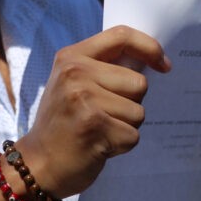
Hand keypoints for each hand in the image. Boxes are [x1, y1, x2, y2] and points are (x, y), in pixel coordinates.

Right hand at [19, 25, 170, 197]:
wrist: (37, 164)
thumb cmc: (62, 124)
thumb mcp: (72, 84)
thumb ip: (103, 69)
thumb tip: (150, 62)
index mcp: (71, 57)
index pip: (121, 36)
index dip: (149, 47)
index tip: (163, 64)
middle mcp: (75, 74)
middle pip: (138, 82)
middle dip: (131, 103)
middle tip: (102, 116)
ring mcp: (84, 99)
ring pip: (138, 111)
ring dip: (125, 126)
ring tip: (98, 131)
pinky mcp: (94, 127)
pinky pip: (133, 135)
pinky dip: (121, 146)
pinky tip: (98, 146)